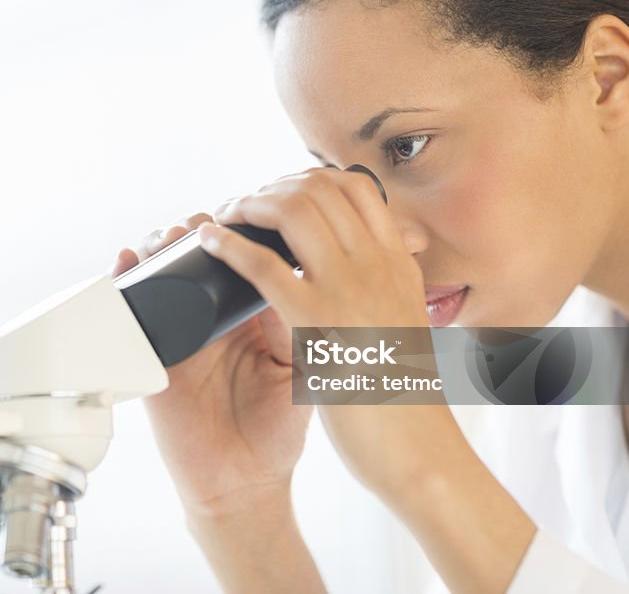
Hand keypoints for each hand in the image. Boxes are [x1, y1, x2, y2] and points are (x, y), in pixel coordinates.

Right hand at [111, 213, 313, 517]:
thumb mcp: (299, 369)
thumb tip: (291, 271)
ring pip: (161, 273)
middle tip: (204, 222)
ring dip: (161, 246)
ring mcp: (180, 334)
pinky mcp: (151, 356)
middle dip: (195, 227)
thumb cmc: (277, 430)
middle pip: (196, 255)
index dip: (239, 228)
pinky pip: (131, 312)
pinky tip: (130, 261)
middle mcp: (213, 317)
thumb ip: (298, 322)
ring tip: (170, 237)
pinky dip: (125, 280)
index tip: (242, 209)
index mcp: (252, 315)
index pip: (241, 256)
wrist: (245, 481)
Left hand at [198, 168, 535, 592]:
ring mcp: (350, 289)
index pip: (355, 188)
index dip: (307, 179)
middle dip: (270, 188)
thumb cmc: (405, 395)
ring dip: (248, 206)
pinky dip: (229, 247)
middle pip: (318, 188)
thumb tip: (379, 264)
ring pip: (292, 211)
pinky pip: (265, 266)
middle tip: (243, 207)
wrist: (419, 448)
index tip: (279, 194)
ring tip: (224, 219)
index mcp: (398, 264)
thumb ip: (388, 289)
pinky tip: (209, 243)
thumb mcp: (405, 325)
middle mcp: (378, 265)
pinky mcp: (318, 322)